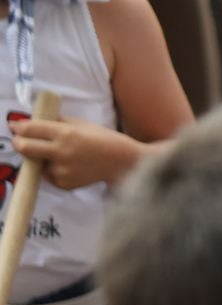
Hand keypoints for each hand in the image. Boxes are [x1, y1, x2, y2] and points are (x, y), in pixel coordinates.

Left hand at [9, 118, 144, 190]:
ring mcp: (61, 170)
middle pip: (25, 148)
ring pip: (37, 163)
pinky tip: (70, 166)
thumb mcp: (82, 124)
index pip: (31, 129)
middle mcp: (60, 152)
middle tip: (21, 140)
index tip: (15, 126)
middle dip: (19, 142)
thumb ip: (59, 122)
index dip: (19, 127)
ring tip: (61, 155)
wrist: (123, 163)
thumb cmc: (104, 139)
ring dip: (42, 158)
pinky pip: (49, 175)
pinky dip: (54, 170)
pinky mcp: (63, 183)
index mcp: (66, 133)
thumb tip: (36, 121)